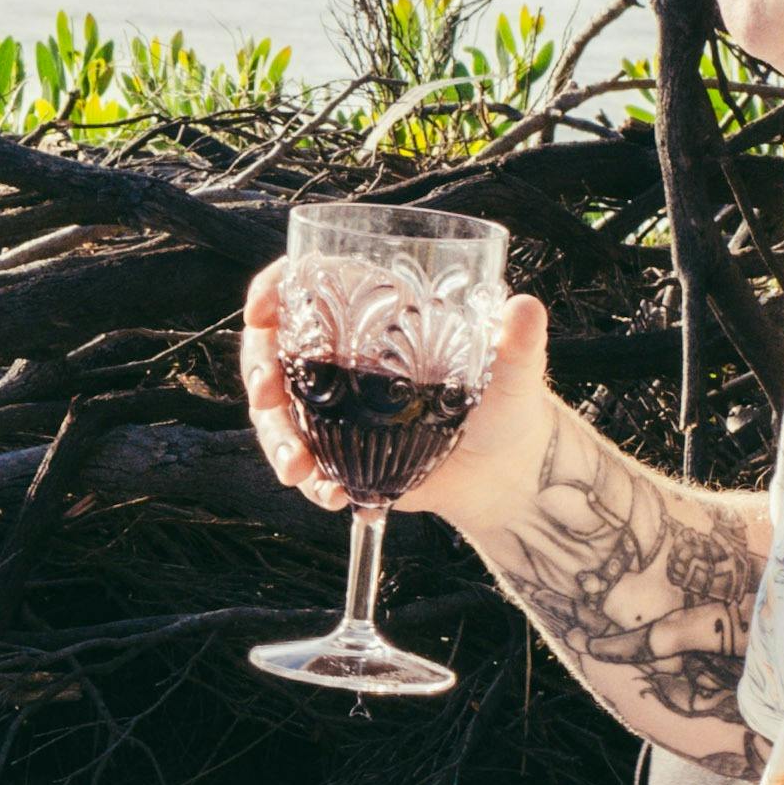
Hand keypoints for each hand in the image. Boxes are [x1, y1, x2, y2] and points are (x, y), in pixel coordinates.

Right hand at [236, 264, 550, 534]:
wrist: (509, 476)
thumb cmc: (513, 406)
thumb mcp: (517, 370)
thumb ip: (519, 342)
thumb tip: (524, 308)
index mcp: (377, 318)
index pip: (307, 287)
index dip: (273, 290)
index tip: (261, 312)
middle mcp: (346, 358)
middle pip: (275, 352)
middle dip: (259, 375)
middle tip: (266, 400)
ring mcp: (337, 408)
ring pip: (279, 414)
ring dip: (277, 440)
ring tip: (298, 471)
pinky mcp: (341, 453)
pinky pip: (307, 463)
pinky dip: (312, 483)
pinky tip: (333, 497)